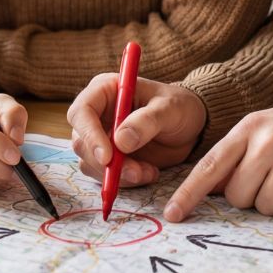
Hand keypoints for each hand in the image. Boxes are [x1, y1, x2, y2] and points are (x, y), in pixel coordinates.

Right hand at [66, 73, 205, 187]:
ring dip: (117, 175)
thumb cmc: (179, 107)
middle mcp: (97, 114)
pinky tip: (149, 173)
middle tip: (136, 172)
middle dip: (106, 163)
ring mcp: (100, 138)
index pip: (82, 112)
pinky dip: (125, 181)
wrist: (190, 128)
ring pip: (91, 163)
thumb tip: (120, 141)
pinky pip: (104, 176)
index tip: (108, 157)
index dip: (89, 135)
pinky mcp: (108, 159)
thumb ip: (147, 121)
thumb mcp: (170, 109)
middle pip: (82, 142)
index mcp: (105, 90)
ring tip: (149, 171)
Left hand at [164, 94, 272, 220]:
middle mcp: (269, 140)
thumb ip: (239, 155)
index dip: (189, 193)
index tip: (172, 214)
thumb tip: (210, 189)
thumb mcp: (268, 129)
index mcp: (250, 128)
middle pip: (239, 196)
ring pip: (266, 206)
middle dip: (253, 198)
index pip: (210, 165)